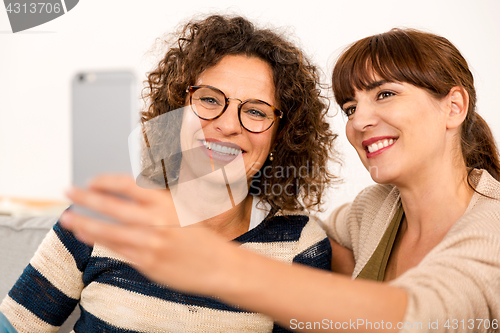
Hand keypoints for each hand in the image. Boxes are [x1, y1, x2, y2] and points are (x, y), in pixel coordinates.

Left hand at [60, 174, 236, 294]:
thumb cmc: (202, 238)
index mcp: (166, 203)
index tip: (92, 180)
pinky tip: (86, 235)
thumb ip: (155, 205)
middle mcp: (156, 221)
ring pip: (108, 231)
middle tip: (68, 191)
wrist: (220, 265)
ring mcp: (150, 243)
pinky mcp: (147, 263)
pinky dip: (98, 241)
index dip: (105, 181)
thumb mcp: (182, 211)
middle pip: (111, 205)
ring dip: (84, 223)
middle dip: (85, 197)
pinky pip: (117, 249)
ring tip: (67, 217)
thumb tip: (125, 198)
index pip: (127, 185)